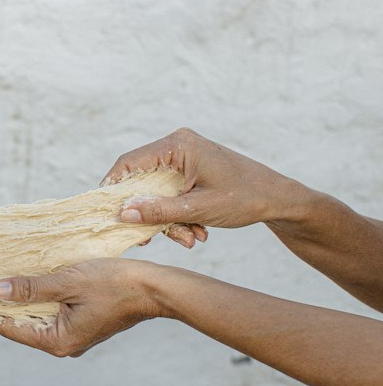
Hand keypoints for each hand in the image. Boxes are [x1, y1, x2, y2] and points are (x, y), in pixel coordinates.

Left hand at [0, 259, 161, 355]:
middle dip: (4, 301)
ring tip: (6, 274)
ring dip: (23, 297)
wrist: (155, 289)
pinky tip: (33, 278)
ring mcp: (73, 336)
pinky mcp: (82, 325)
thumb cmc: (115, 284)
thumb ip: (31, 288)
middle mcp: (62, 344)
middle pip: (20, 323)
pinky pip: (52, 313)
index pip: (8, 327)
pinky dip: (40, 297)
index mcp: (57, 340)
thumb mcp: (68, 281)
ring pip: (36, 317)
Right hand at [101, 127, 303, 247]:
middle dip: (149, 214)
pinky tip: (196, 232)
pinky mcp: (190, 171)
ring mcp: (184, 158)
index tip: (107, 214)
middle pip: (142, 182)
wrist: (279, 199)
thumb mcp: (199, 209)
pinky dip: (178, 215)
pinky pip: (170, 194)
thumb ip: (160, 211)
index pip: (129, 163)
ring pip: (156, 193)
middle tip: (149, 240)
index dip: (113, 188)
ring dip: (167, 220)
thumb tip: (122, 214)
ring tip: (190, 239)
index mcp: (178, 146)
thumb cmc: (245, 198)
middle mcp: (177, 146)